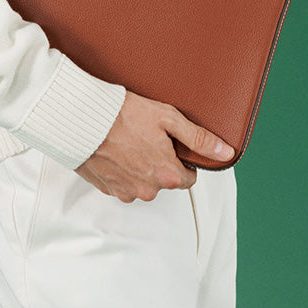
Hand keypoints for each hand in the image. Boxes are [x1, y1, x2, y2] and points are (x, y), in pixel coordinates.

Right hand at [75, 90, 233, 201]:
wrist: (82, 119)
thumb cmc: (123, 115)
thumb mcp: (168, 119)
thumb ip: (199, 139)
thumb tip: (225, 153)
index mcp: (167, 175)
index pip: (189, 178)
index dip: (182, 159)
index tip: (170, 144)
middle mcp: (147, 190)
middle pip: (164, 181)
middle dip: (160, 163)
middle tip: (147, 139)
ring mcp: (125, 191)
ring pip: (142, 183)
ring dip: (139, 168)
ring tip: (128, 143)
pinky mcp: (106, 188)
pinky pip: (122, 183)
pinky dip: (121, 170)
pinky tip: (115, 151)